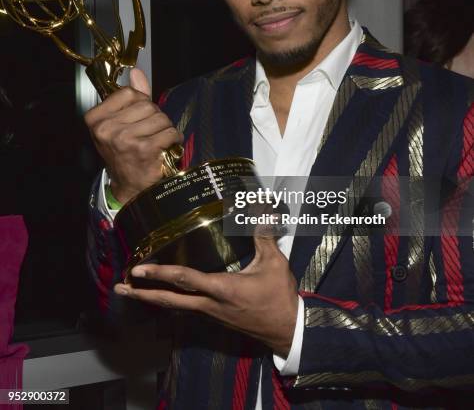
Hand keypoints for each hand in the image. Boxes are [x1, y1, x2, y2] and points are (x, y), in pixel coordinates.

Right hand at [84, 68, 183, 203]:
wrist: (129, 186)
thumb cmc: (125, 153)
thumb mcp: (120, 123)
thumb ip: (130, 97)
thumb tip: (136, 72)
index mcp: (96, 119)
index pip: (128, 93)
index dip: (140, 103)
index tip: (138, 118)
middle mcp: (107, 129)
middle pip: (147, 105)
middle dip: (155, 117)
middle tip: (150, 132)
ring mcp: (125, 139)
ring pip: (160, 117)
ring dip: (165, 128)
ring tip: (158, 140)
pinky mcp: (144, 149)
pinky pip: (170, 132)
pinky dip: (174, 138)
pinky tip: (167, 147)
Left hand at [114, 234, 298, 356]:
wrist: (285, 329)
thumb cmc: (278, 297)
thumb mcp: (274, 263)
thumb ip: (263, 237)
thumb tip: (259, 212)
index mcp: (223, 289)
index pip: (186, 280)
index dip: (161, 273)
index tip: (138, 270)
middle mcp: (210, 304)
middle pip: (170, 300)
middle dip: (143, 294)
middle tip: (119, 288)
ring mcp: (210, 313)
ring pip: (175, 306)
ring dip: (151, 298)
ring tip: (130, 291)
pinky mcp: (214, 317)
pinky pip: (185, 308)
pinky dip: (168, 301)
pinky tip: (160, 296)